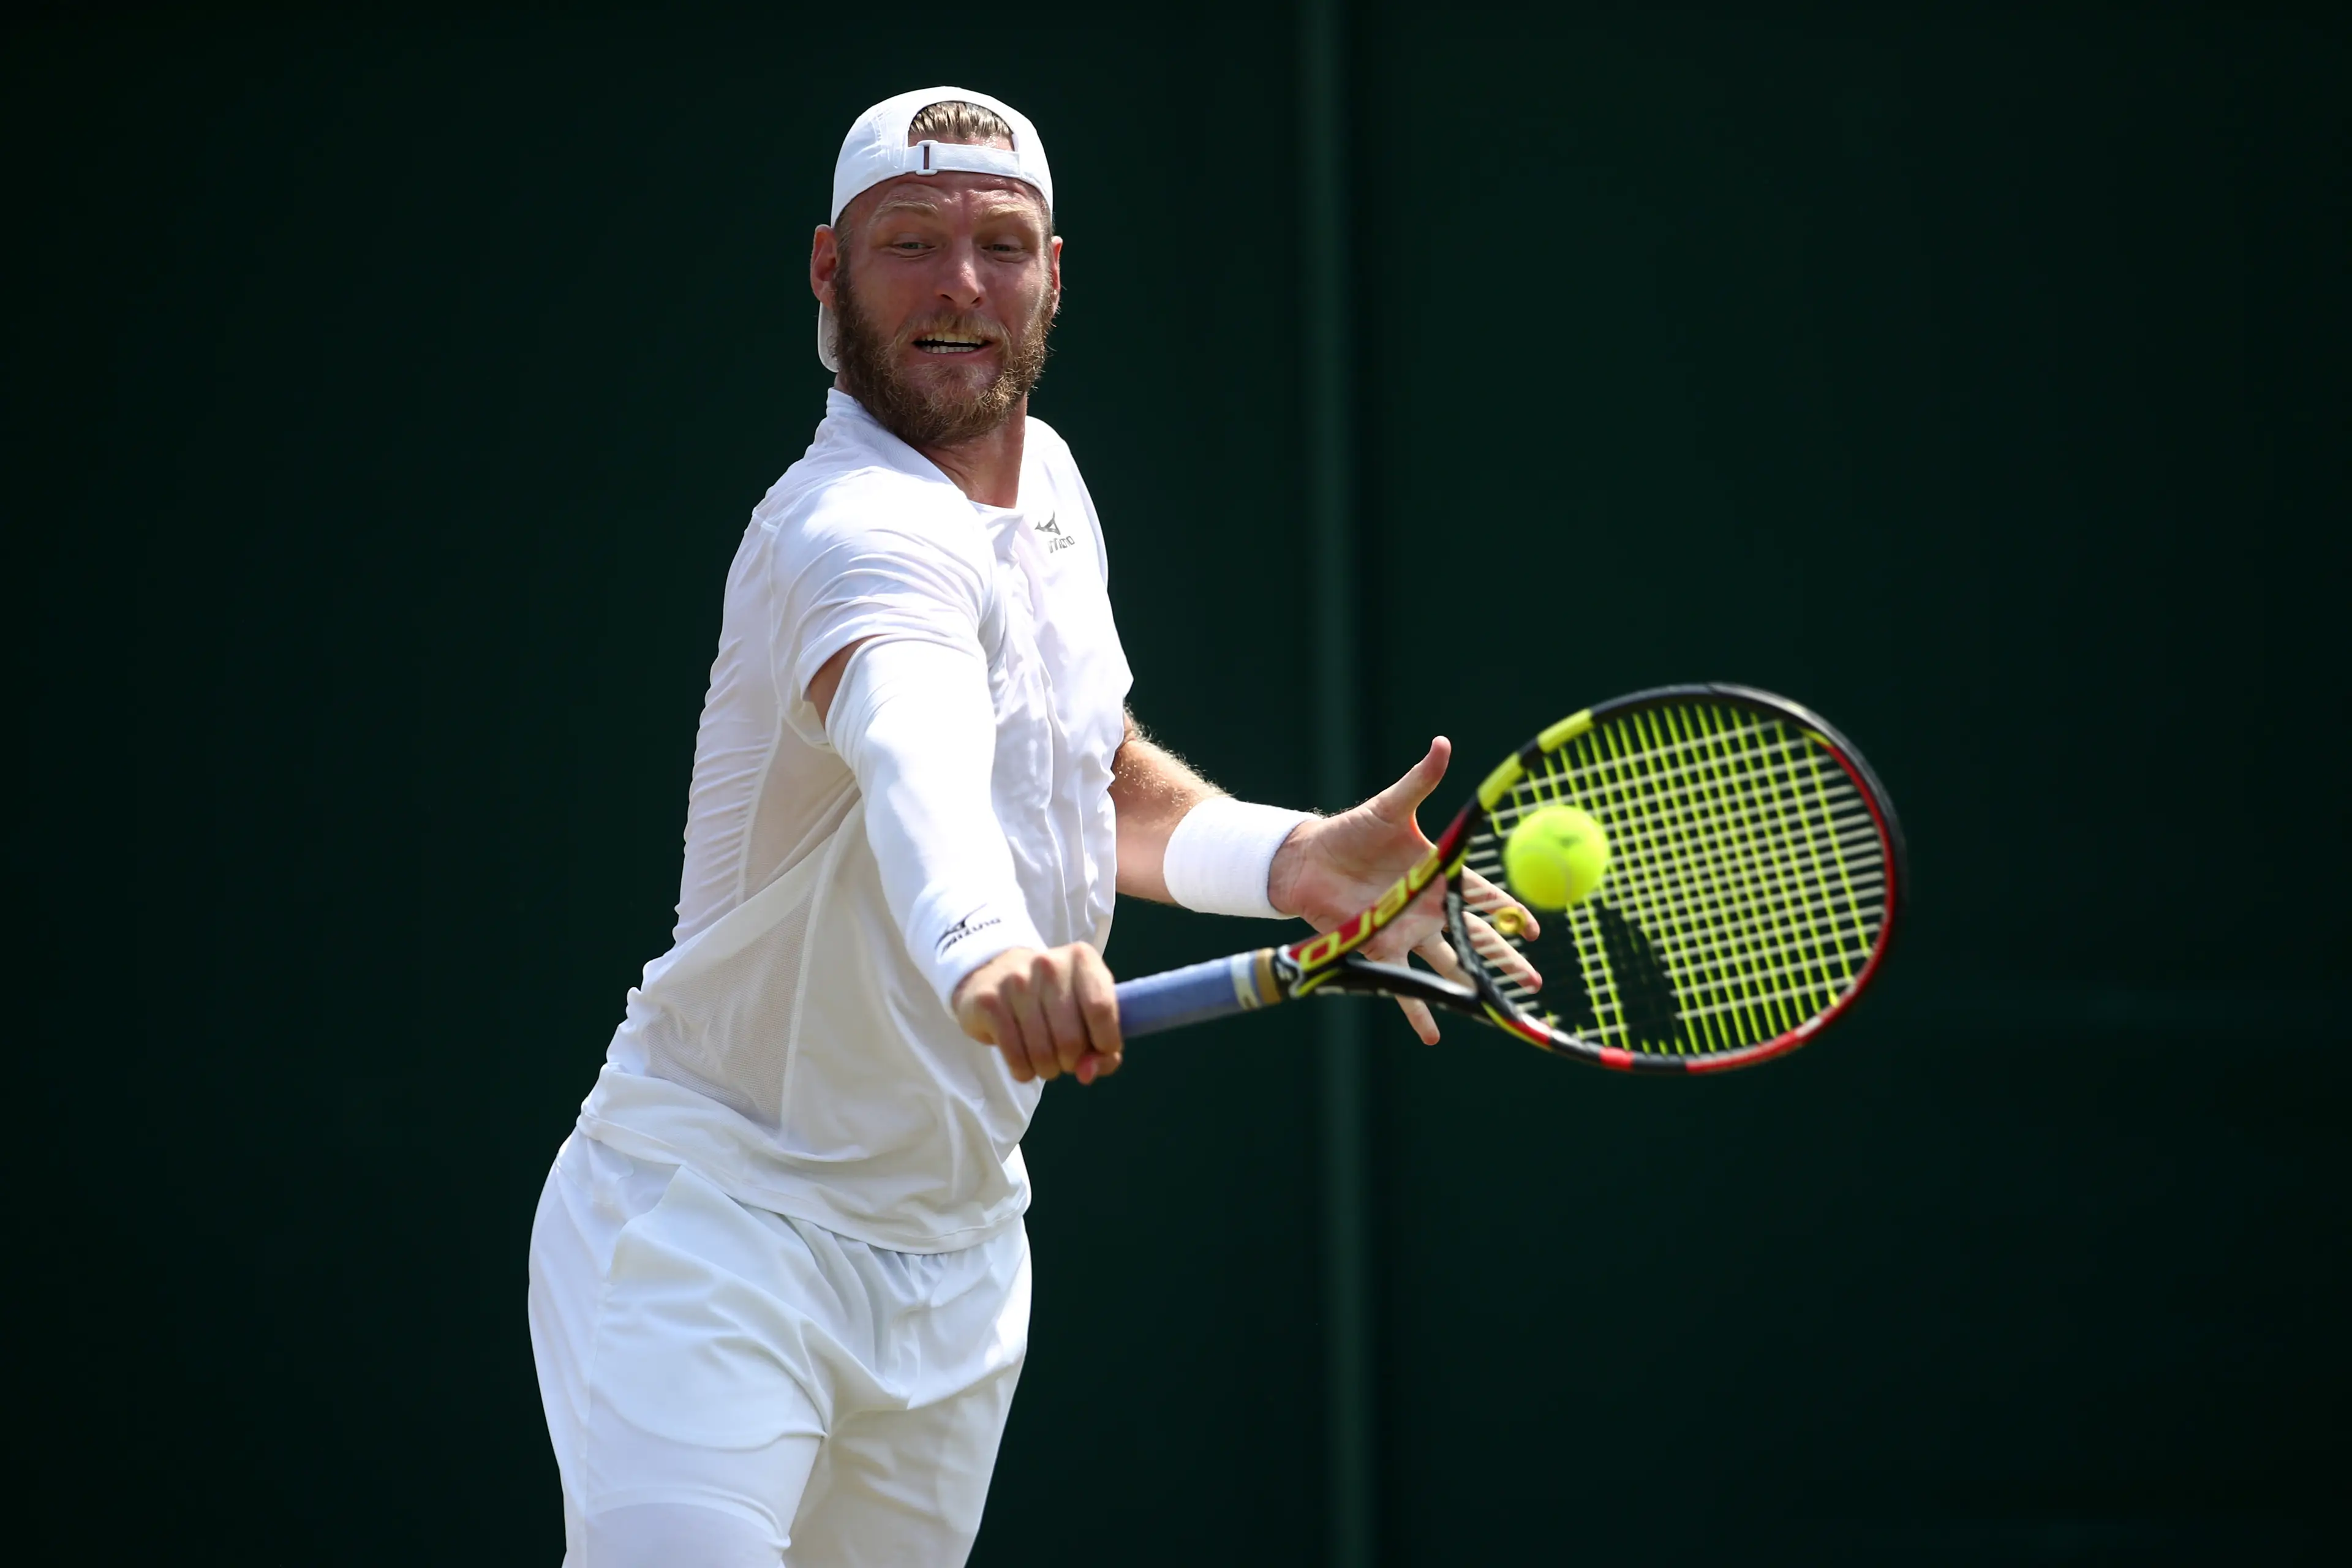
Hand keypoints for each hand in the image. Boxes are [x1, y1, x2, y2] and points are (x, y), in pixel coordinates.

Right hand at [952, 944, 1124, 1084]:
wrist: (996, 972)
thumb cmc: (1053, 997)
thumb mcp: (1086, 1010)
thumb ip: (1103, 1047)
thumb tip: (1086, 1073)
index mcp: (1081, 959)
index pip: (1102, 1008)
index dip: (1106, 1042)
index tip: (1100, 1050)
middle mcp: (1048, 964)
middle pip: (1072, 1039)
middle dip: (1072, 1062)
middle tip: (1065, 1058)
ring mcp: (1015, 982)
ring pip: (1043, 1053)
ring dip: (1048, 1069)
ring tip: (1046, 1061)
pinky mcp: (989, 1002)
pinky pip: (1015, 1057)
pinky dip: (1024, 1072)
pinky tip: (1025, 1064)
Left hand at [1267, 737, 1540, 1043]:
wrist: (1307, 860)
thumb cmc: (1352, 831)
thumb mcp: (1389, 807)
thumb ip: (1419, 782)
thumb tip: (1442, 743)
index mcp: (1438, 873)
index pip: (1483, 894)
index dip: (1511, 909)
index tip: (1537, 926)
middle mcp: (1428, 907)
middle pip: (1475, 936)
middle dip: (1506, 957)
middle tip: (1535, 979)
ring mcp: (1406, 931)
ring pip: (1449, 963)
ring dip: (1473, 984)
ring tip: (1500, 1005)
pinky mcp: (1380, 949)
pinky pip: (1402, 985)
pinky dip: (1417, 1010)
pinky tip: (1432, 1034)